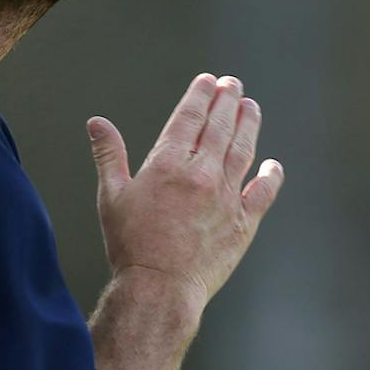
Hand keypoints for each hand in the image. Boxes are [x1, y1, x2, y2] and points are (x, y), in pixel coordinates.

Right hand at [87, 74, 283, 309]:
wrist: (159, 288)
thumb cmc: (129, 245)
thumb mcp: (111, 197)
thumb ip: (109, 155)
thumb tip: (96, 123)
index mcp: (168, 164)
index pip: (189, 118)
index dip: (200, 96)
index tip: (209, 81)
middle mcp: (202, 174)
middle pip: (220, 126)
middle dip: (227, 101)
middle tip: (233, 85)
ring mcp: (226, 197)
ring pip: (243, 150)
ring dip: (249, 125)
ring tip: (251, 107)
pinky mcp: (243, 223)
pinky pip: (263, 192)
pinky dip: (271, 176)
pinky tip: (272, 164)